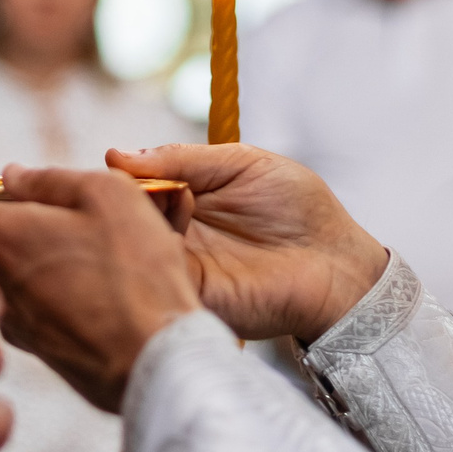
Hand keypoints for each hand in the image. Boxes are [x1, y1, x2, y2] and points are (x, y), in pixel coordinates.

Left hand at [0, 166, 201, 411]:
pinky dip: (60, 298)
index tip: (15, 190)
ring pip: (19, 275)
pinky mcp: (38, 350)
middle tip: (79, 225)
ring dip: (48, 264)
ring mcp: (13, 321)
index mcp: (2, 235)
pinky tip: (101, 297)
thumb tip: (11, 176)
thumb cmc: (135, 270)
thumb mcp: (106, 196)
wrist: (157, 358)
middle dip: (28, 227)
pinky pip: (38, 309)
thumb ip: (49, 179)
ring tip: (99, 264)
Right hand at [106, 144, 387, 343]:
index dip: (120, 178)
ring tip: (168, 207)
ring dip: (139, 226)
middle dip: (121, 202)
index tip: (119, 167)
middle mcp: (174, 234)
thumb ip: (180, 158)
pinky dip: (154, 256)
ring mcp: (180, 266)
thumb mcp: (238, 163)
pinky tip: (168, 237)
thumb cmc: (298, 207)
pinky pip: (155, 277)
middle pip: (122, 219)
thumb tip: (115, 156)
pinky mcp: (192, 295)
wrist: (336, 259)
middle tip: (137, 189)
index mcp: (181, 199)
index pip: (129, 188)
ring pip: (131, 247)